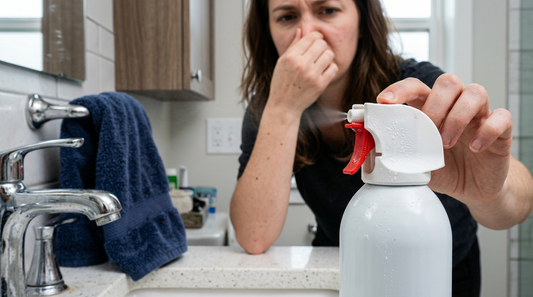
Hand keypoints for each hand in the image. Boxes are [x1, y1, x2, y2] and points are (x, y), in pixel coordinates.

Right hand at [268, 29, 337, 115]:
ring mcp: (312, 75)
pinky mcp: (320, 85)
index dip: (315, 36)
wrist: (284, 105)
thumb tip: (302, 30)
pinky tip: (323, 71)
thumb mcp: (282, 62)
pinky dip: (330, 68)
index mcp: (291, 57)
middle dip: (321, 46)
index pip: (310, 37)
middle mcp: (301, 64)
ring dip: (327, 56)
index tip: (316, 40)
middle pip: (321, 44)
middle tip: (318, 52)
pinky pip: (333, 68)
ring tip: (320, 62)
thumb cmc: (281, 83)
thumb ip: (293, 45)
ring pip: (329, 54)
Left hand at [376, 74, 512, 205]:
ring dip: (457, 116)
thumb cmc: (442, 169)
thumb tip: (364, 142)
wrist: (473, 188)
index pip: (415, 86)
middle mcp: (455, 106)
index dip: (400, 89)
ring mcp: (479, 115)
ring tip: (445, 143)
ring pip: (475, 92)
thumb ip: (391, 150)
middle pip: (448, 82)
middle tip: (427, 130)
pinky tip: (475, 147)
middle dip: (434, 104)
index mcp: (430, 108)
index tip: (385, 101)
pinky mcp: (501, 131)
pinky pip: (501, 117)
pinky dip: (487, 130)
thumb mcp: (412, 162)